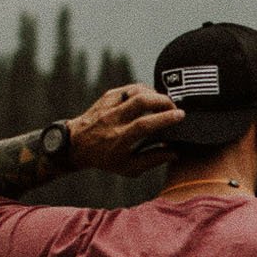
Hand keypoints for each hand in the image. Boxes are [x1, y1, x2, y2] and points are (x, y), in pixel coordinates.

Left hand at [64, 84, 184, 174]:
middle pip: (141, 101)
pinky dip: (144, 91)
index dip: (164, 118)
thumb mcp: (129, 168)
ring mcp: (109, 106)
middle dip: (163, 100)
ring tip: (163, 103)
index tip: (180, 115)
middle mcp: (113, 120)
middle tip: (174, 107)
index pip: (144, 124)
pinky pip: (129, 88)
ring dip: (154, 94)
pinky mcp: (107, 97)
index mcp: (119, 139)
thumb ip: (152, 160)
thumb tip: (174, 152)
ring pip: (135, 91)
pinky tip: (150, 98)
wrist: (77, 144)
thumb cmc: (106, 158)